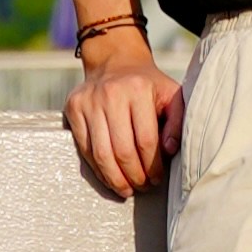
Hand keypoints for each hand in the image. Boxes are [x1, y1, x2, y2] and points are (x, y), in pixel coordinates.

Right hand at [65, 32, 179, 200]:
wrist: (115, 61)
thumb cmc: (147, 85)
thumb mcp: (170, 94)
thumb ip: (177, 121)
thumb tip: (170, 150)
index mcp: (139, 89)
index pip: (146, 140)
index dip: (153, 167)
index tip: (156, 179)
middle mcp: (112, 93)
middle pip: (123, 151)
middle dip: (135, 177)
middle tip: (142, 187)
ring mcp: (89, 101)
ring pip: (101, 154)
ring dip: (115, 179)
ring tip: (126, 189)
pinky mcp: (73, 108)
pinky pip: (85, 149)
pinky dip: (98, 170)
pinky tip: (109, 177)